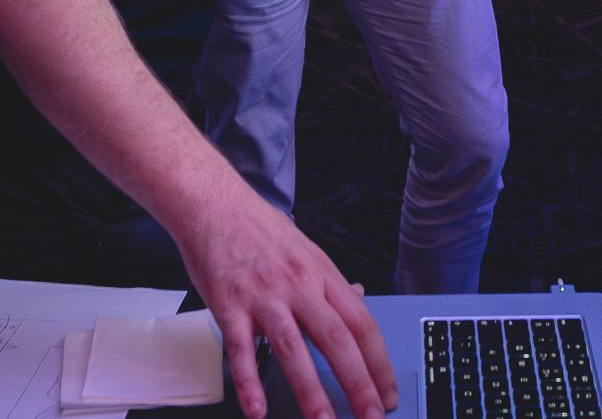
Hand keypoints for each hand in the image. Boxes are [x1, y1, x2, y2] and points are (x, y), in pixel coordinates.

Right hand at [179, 186, 397, 418]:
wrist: (213, 204)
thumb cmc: (259, 228)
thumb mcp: (306, 249)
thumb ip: (330, 280)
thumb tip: (358, 295)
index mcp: (321, 274)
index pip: (361, 323)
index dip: (379, 362)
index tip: (388, 393)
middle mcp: (298, 286)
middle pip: (336, 339)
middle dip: (358, 384)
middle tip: (372, 417)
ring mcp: (263, 296)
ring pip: (293, 347)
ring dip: (311, 390)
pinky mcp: (229, 305)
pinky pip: (240, 348)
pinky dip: (249, 381)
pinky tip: (258, 409)